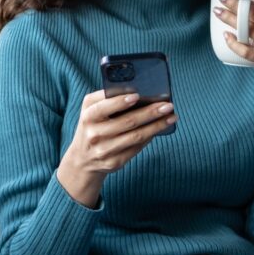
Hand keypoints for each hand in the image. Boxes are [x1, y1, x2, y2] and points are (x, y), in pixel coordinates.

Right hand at [56, 90, 177, 207]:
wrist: (82, 159)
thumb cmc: (91, 126)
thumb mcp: (89, 110)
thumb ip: (105, 98)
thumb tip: (135, 92)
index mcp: (88, 117)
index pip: (103, 108)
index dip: (120, 102)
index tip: (137, 96)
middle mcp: (94, 135)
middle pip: (127, 122)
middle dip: (150, 113)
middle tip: (168, 105)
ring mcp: (104, 151)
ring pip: (136, 136)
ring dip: (156, 126)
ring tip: (171, 117)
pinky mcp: (114, 162)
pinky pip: (136, 148)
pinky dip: (150, 137)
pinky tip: (159, 129)